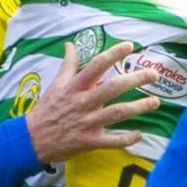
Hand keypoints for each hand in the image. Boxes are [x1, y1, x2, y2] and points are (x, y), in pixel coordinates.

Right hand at [22, 40, 169, 162]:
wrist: (31, 139)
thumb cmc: (46, 110)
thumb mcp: (55, 85)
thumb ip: (67, 65)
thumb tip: (70, 45)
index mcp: (75, 87)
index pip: (97, 65)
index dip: (114, 54)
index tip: (130, 46)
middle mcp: (83, 102)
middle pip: (114, 87)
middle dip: (136, 79)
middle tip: (154, 74)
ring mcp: (87, 122)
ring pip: (118, 113)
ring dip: (139, 107)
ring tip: (155, 102)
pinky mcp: (89, 141)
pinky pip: (113, 140)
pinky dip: (127, 138)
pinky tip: (139, 134)